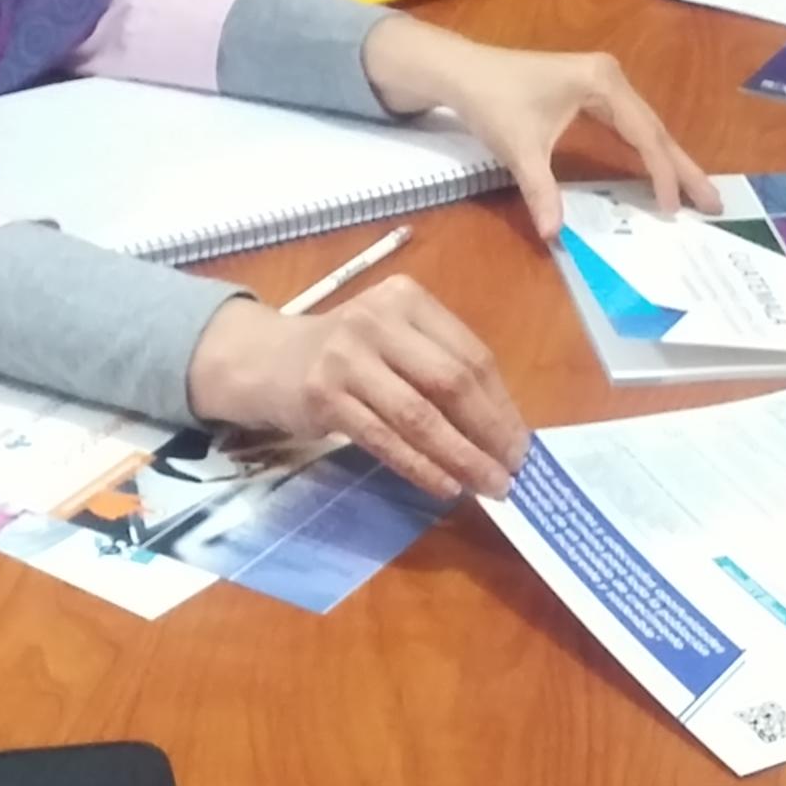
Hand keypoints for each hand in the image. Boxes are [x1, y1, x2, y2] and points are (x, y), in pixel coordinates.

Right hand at [187, 277, 526, 500]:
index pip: (470, 354)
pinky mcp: (323, 395)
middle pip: (451, 382)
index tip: (522, 444)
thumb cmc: (343, 354)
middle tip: (513, 471)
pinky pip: (385, 439)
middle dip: (490, 432)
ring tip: (488, 485)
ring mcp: (347, 356)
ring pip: (420, 415)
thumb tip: (501, 429)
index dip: (502, 404)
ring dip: (461, 457)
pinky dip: (420, 466)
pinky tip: (444, 486)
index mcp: (406, 298)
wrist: (262, 359)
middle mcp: (378, 319)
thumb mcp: (392, 341)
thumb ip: (439, 368)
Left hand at [358, 14, 715, 237]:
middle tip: (715, 205)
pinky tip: (659, 174)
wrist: (463, 71)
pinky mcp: (593, 92)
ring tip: (697, 195)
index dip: (662, 175)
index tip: (673, 210)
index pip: (644, 136)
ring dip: (669, 162)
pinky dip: (646, 152)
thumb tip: (555, 234)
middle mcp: (611, 78)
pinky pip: (629, 127)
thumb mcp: (519, 148)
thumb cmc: (493, 101)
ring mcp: (603, 83)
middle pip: (656, 130)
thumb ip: (541, 190)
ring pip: (646, 129)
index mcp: (603, 83)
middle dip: (683, 169)